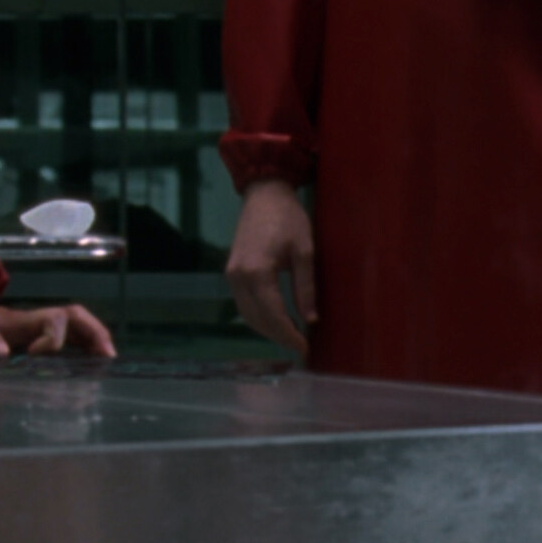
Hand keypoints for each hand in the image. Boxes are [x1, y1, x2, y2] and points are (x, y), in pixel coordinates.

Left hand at [0, 299, 118, 359]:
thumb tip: (1, 354)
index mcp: (19, 320)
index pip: (53, 319)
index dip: (54, 338)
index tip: (38, 356)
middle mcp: (32, 322)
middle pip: (75, 317)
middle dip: (95, 333)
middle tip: (108, 357)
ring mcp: (34, 330)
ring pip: (74, 327)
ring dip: (94, 341)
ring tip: (107, 363)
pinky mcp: (32, 339)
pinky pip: (65, 340)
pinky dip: (82, 350)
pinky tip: (88, 367)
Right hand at [226, 180, 317, 353]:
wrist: (264, 193)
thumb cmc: (289, 217)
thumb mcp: (305, 251)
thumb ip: (305, 287)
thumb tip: (310, 320)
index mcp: (258, 272)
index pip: (273, 315)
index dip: (289, 335)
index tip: (305, 348)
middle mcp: (239, 276)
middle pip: (257, 319)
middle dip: (278, 337)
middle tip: (300, 347)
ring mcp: (231, 274)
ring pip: (247, 314)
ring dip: (267, 329)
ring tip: (290, 337)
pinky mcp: (231, 271)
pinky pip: (243, 303)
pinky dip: (258, 316)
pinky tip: (275, 320)